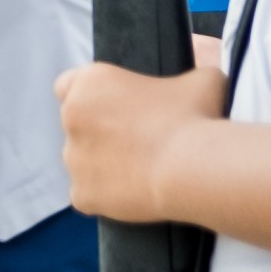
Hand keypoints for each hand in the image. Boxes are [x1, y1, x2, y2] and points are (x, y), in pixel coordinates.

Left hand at [57, 58, 227, 221]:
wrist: (195, 168)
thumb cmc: (198, 119)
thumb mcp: (202, 80)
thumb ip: (186, 76)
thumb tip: (197, 82)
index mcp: (90, 82)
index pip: (69, 85)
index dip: (91, 97)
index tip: (112, 107)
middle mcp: (71, 116)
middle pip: (77, 125)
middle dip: (100, 132)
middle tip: (136, 142)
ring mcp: (73, 158)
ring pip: (81, 161)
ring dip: (102, 164)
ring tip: (141, 169)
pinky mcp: (81, 193)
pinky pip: (88, 194)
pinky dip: (105, 195)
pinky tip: (134, 192)